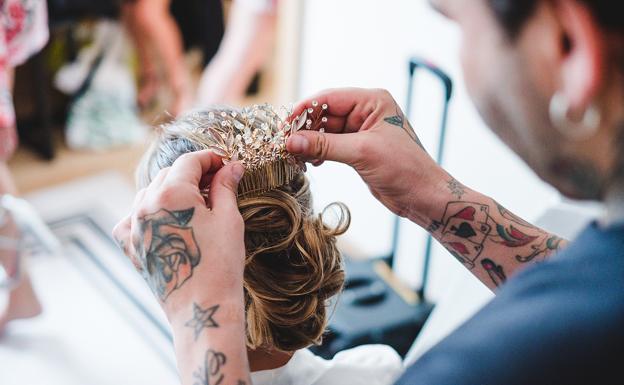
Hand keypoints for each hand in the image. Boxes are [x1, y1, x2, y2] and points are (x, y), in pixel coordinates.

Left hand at [112, 150, 245, 320]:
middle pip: (169, 174)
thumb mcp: (228, 219)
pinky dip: (147, 212)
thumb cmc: (220, 264)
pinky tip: (165, 219)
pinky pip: (132, 217)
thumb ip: (226, 187)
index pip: (189, 161)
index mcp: (172, 194)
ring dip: (171, 190)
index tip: (225, 164)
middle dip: (193, 173)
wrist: (201, 307)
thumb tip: (232, 166)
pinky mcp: (130, 246)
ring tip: (195, 203)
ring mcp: (134, 226)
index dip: (209, 159)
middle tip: (217, 183)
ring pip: (150, 193)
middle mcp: (146, 205)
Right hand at [287, 88, 447, 224]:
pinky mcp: (358, 148)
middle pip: (324, 114)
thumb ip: (325, 146)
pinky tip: (311, 162)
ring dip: (309, 143)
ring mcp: (362, 130)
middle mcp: (366, 111)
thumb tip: (291, 142)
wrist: (422, 195)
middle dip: (305, 129)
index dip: (304, 111)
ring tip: (296, 157)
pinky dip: (318, 152)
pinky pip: (331, 145)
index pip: (329, 98)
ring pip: (325, 131)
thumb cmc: (403, 169)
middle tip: (286, 145)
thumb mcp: (361, 153)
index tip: (285, 126)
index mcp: (372, 101)